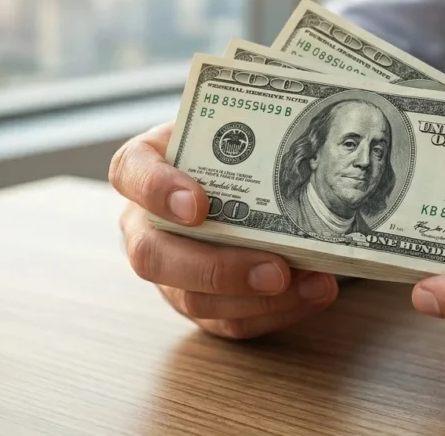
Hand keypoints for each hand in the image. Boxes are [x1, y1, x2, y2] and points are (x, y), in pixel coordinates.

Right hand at [109, 121, 338, 338]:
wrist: (248, 178)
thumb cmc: (237, 147)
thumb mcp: (234, 124)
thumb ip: (250, 123)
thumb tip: (302, 123)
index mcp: (144, 166)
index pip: (131, 172)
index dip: (157, 190)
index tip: (198, 205)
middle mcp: (144, 223)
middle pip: (153, 255)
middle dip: (216, 268)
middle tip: (275, 269)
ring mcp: (167, 270)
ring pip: (192, 299)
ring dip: (256, 299)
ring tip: (311, 283)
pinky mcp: (198, 303)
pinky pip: (227, 321)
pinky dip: (275, 312)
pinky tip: (313, 292)